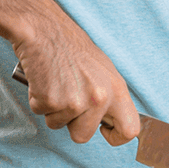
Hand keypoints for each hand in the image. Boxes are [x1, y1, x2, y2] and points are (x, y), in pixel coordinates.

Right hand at [12, 19, 138, 146]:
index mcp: (117, 88)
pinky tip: (44, 80)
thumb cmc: (72, 48)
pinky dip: (38, 100)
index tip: (104, 131)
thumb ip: (109, 96)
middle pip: (83, 136)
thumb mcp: (103, 70)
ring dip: (54, 110)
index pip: (130, 130)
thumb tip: (113, 120)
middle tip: (69, 99)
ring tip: (57, 84)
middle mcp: (99, 97)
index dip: (116, 136)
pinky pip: (41, 113)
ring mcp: (75, 101)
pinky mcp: (51, 101)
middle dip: (72, 124)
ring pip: (59, 125)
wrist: (45, 31)